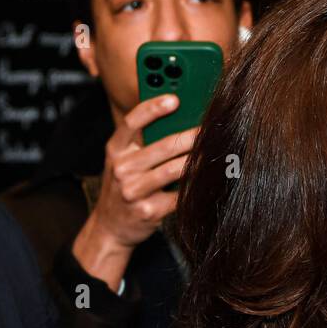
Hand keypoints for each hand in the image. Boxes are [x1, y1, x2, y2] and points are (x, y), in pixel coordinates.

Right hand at [71, 94, 200, 289]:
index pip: (132, 122)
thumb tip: (179, 118)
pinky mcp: (148, 212)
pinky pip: (179, 196)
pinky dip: (196, 186)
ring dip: (198, 160)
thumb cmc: (124, 187)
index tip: (174, 100)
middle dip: (191, 136)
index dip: (153, 109)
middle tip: (211, 128)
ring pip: (173, 170)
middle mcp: (122, 169)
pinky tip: (211, 178)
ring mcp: (133, 191)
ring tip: (216, 151)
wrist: (110, 227)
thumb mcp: (123, 160)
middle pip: (162, 146)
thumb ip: (142, 141)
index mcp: (115, 150)